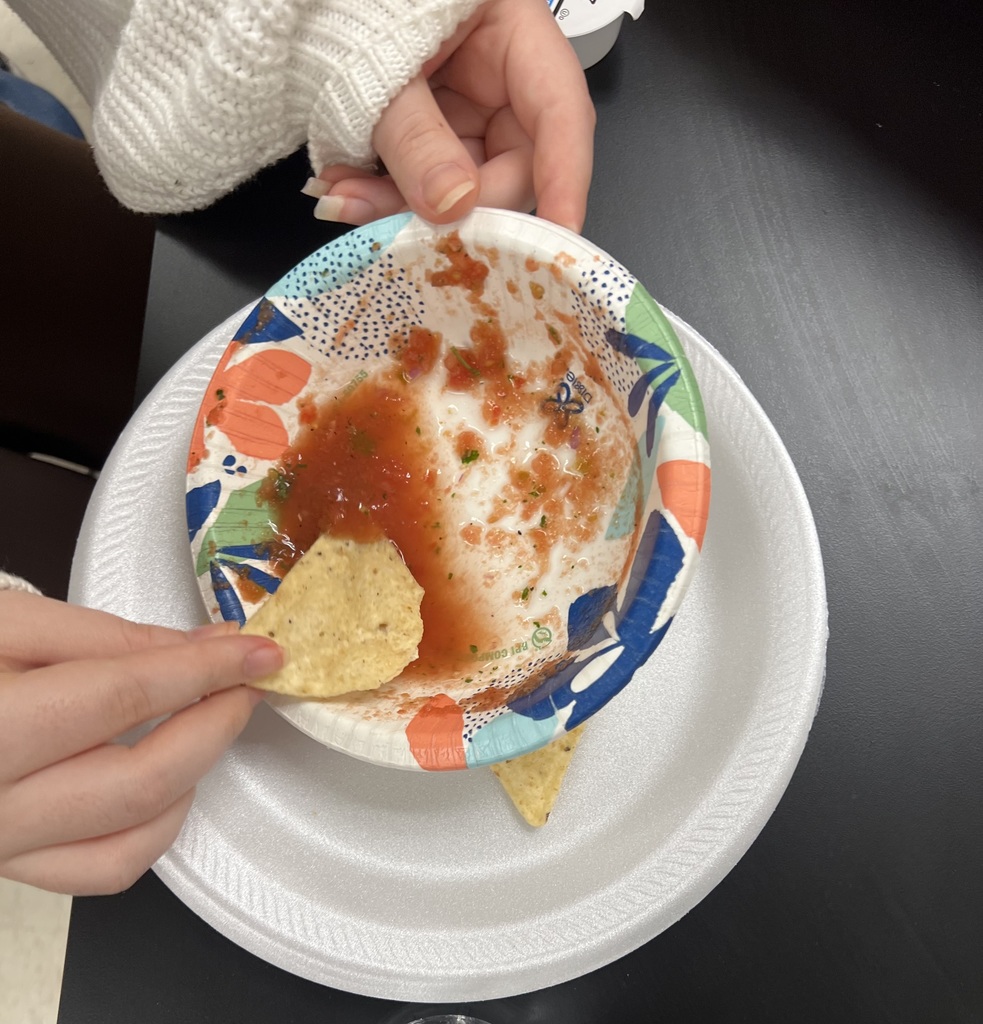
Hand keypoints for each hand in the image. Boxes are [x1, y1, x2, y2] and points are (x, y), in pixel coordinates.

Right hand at [0, 592, 281, 894]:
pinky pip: (101, 870)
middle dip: (214, 724)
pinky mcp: (10, 864)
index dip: (205, 669)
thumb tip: (197, 646)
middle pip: (139, 779)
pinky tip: (164, 779)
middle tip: (244, 681)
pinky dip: (154, 827)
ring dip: (192, 777)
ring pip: (130, 838)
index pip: (123, 695)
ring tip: (206, 721)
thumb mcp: (5, 623)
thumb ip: (106, 637)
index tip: (257, 651)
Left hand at [309, 0, 594, 231]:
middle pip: (511, 168)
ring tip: (345, 200)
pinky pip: (422, 182)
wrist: (308, 1)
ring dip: (401, 207)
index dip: (566, 180)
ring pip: (460, 187)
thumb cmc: (349, 0)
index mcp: (515, 30)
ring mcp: (466, 108)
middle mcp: (501, 78)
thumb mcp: (382, 56)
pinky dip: (382, 194)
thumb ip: (415, 133)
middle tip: (396, 228)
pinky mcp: (431, 133)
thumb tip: (451, 206)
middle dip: (453, 209)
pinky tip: (345, 190)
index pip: (561, 114)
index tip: (559, 236)